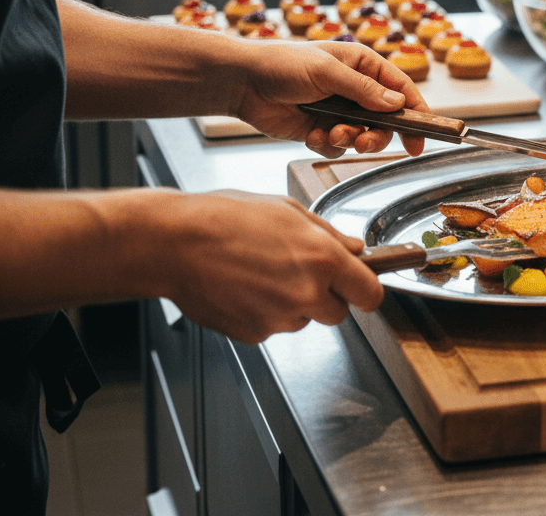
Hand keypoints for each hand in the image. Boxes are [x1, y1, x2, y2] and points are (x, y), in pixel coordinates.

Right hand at [167, 190, 383, 343]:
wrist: (175, 243)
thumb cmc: (226, 218)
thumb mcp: (287, 211)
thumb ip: (328, 234)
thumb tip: (355, 248)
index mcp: (322, 259)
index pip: (370, 294)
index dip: (367, 289)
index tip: (362, 284)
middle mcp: (306, 294)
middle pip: (339, 313)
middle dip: (327, 295)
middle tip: (300, 269)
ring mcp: (279, 318)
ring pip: (303, 319)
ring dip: (294, 302)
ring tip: (262, 271)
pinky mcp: (253, 334)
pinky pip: (273, 326)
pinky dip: (265, 312)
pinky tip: (245, 285)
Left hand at [232, 39, 428, 157]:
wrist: (243, 83)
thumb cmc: (283, 64)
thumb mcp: (328, 72)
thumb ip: (364, 90)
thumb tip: (397, 103)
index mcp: (363, 65)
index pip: (401, 88)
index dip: (416, 111)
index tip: (423, 134)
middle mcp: (355, 88)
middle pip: (386, 120)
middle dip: (377, 135)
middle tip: (364, 143)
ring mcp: (339, 110)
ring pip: (363, 136)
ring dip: (349, 139)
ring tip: (331, 133)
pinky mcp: (321, 128)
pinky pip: (337, 145)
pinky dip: (326, 143)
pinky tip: (309, 133)